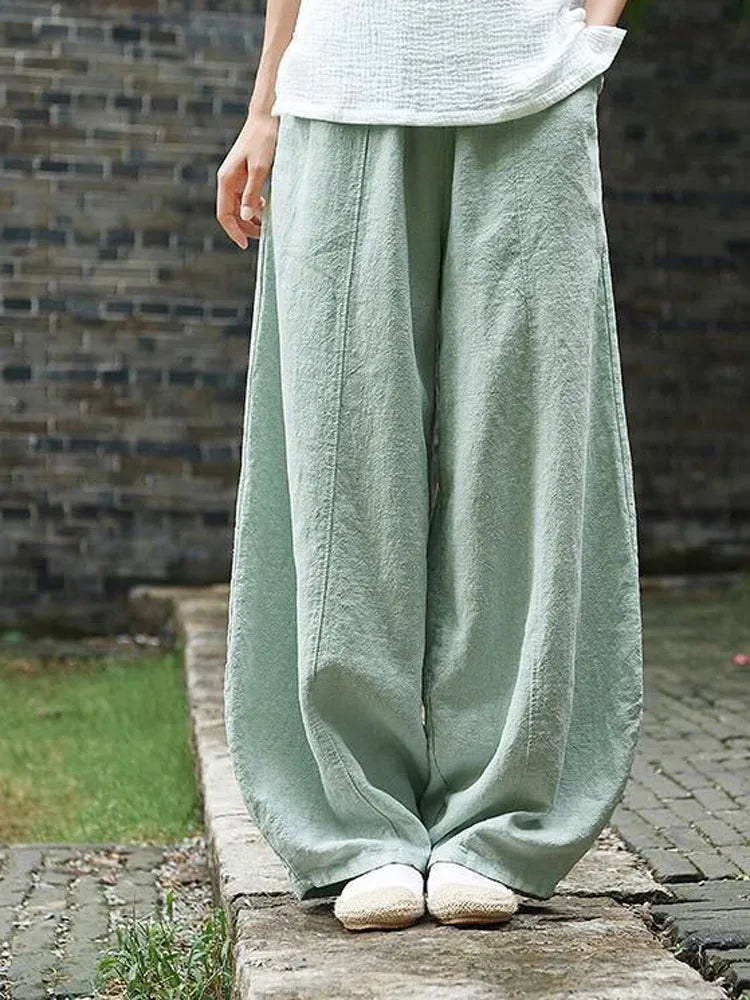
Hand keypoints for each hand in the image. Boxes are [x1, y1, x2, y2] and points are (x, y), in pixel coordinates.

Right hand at [216, 111, 278, 248]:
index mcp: (226, 180)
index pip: (224, 214)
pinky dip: (255, 207)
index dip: (233, 232)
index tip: (245, 246)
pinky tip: (266, 208)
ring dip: (250, 219)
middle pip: (231, 213)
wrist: (268, 117)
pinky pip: (246, 197)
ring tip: (267, 226)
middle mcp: (227, 180)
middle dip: (244, 228)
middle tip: (263, 237)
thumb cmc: (264, 140)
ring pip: (239, 207)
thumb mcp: (260, 170)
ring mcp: (236, 178)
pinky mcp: (245, 175)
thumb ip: (252, 194)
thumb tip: (245, 217)